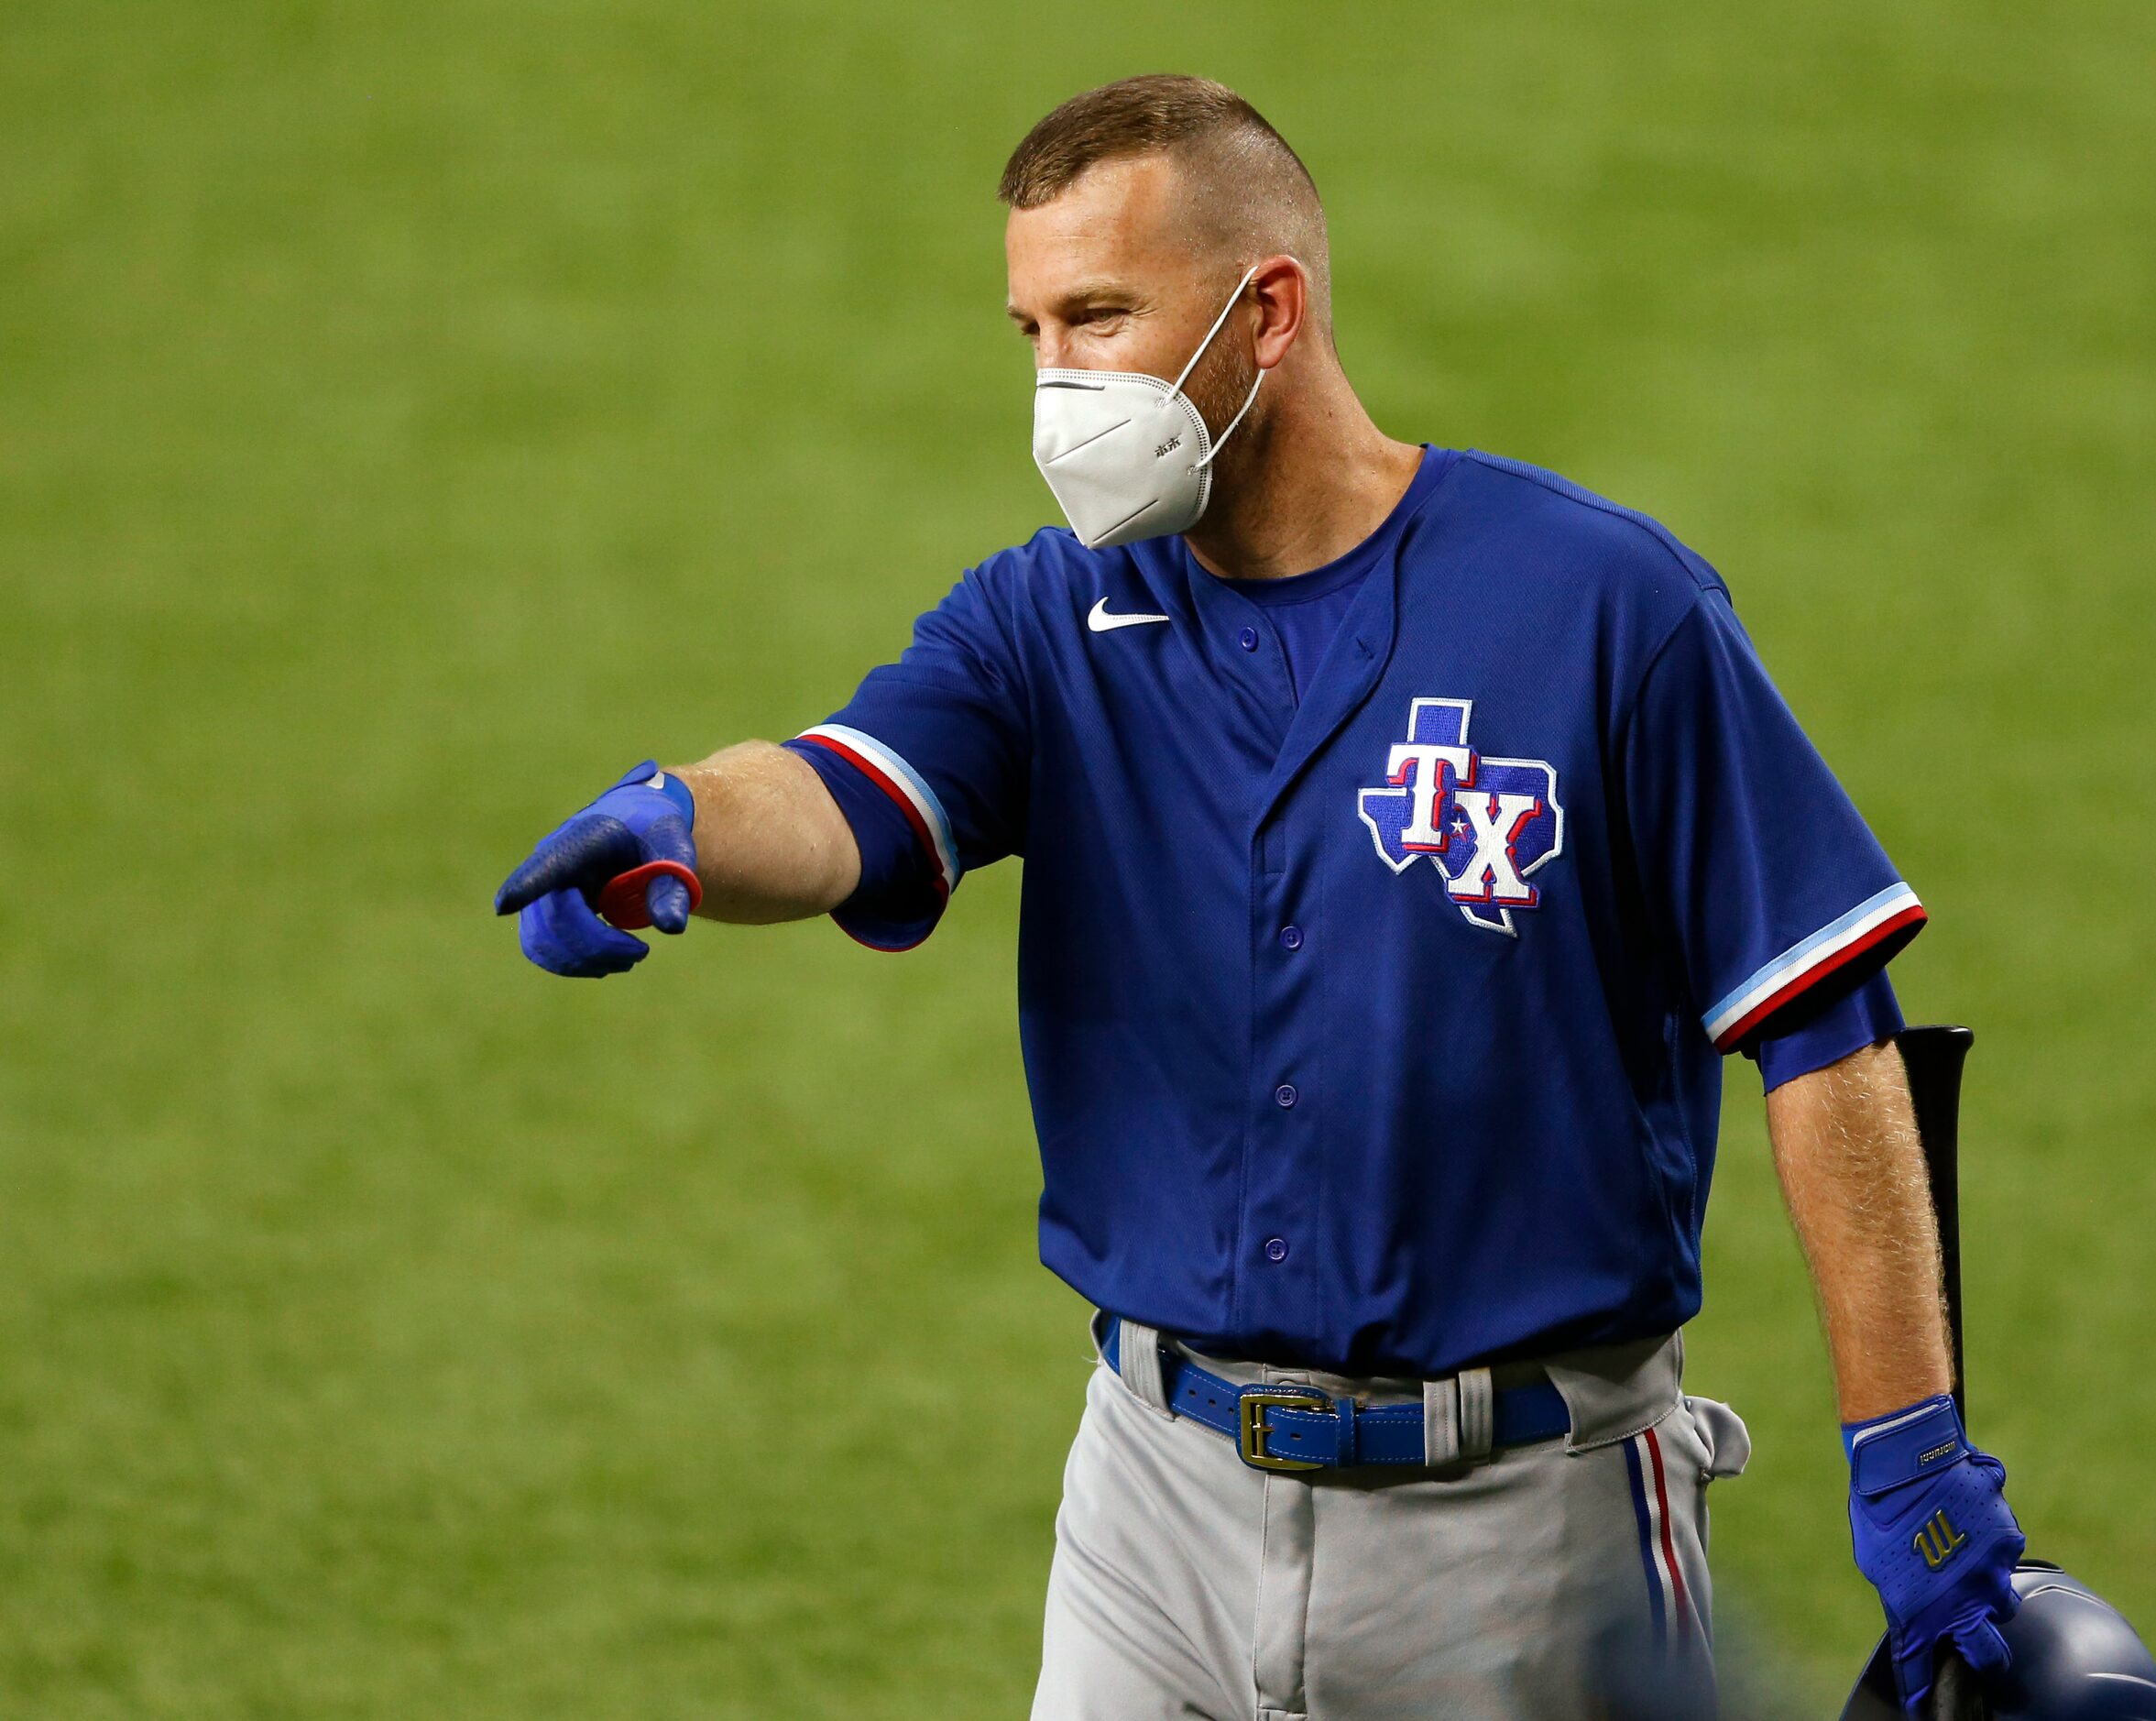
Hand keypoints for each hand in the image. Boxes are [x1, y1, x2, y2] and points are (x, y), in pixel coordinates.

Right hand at [494, 761, 702, 976]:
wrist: (634, 825)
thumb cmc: (653, 831)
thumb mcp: (673, 848)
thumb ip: (673, 883)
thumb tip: (671, 926)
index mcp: (581, 839)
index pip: (547, 864)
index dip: (525, 885)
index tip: (504, 906)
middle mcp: (549, 863)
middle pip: (552, 917)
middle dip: (595, 946)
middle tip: (640, 952)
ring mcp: (541, 889)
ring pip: (541, 940)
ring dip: (582, 961)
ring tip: (628, 959)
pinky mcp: (543, 912)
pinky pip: (541, 948)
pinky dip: (571, 964)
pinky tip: (607, 963)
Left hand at [1846, 1395, 2025, 1711]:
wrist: (1901, 1460)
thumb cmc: (1879, 1509)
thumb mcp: (1877, 1563)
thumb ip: (1901, 1594)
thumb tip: (1913, 1613)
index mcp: (1929, 1609)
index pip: (1925, 1663)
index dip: (1923, 1685)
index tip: (1921, 1701)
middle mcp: (1968, 1599)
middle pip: (1991, 1653)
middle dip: (1986, 1657)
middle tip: (1976, 1645)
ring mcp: (1993, 1569)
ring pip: (2002, 1596)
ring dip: (1987, 1589)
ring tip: (1966, 1563)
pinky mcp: (2008, 1537)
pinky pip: (2005, 1550)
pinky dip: (1990, 1540)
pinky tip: (1969, 1519)